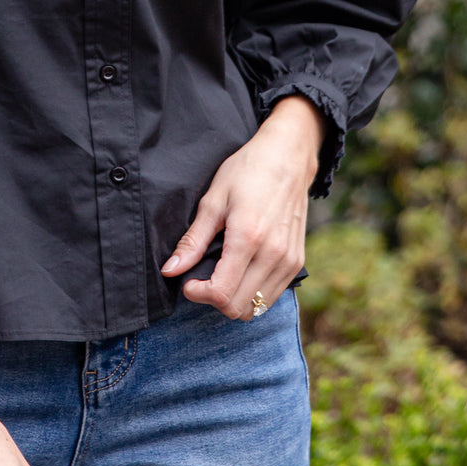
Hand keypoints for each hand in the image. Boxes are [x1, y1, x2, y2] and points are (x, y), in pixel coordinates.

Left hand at [159, 96, 323, 318]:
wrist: (288, 157)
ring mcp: (289, 261)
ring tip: (221, 274)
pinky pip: (271, 295)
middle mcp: (273, 255)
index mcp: (248, 238)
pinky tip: (241, 271)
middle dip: (213, 300)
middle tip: (201, 278)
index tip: (188, 281)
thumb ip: (192, 240)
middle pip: (238, 308)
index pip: (222, 294)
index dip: (198, 294)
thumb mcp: (213, 200)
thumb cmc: (247, 171)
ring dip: (233, 299)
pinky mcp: (297, 261)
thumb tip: (170, 270)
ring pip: (256, 308)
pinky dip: (252, 292)